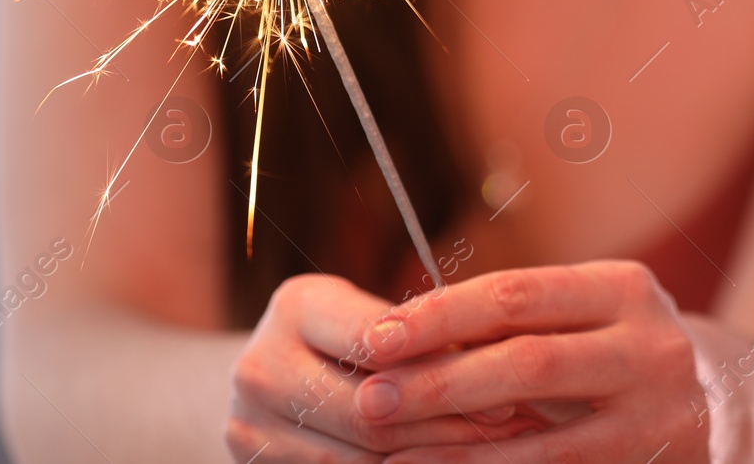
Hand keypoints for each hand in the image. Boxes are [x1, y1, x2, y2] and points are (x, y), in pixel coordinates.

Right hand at [225, 273, 541, 461]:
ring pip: (354, 457)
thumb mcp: (380, 315)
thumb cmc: (355, 335)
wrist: (277, 377)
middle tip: (505, 425)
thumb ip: (423, 333)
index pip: (376, 340)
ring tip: (485, 450)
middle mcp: (259, 363)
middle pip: (366, 409)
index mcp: (298, 305)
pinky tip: (439, 462)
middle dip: (443, 420)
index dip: (441, 363)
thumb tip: (494, 362)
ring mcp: (248, 422)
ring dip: (427, 457)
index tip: (503, 377)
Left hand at [353, 260, 711, 462]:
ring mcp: (657, 415)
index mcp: (625, 289)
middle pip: (530, 361)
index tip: (377, 337)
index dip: (442, 315)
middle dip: (441, 383)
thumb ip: (514, 323)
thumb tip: (402, 336)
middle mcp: (651, 347)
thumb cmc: (613, 352)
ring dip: (458, 453)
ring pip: (546, 439)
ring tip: (390, 457)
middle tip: (371, 400)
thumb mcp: (582, 318)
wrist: (712, 407)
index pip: (519, 294)